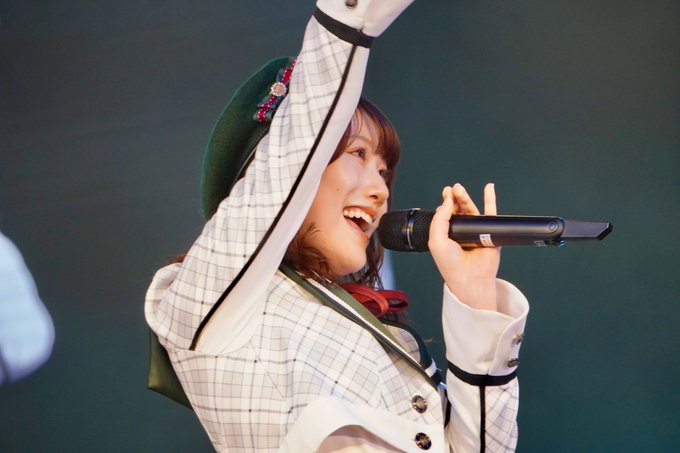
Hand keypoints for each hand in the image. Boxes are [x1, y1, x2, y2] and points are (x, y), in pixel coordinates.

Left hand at [428, 183, 500, 310]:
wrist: (469, 278)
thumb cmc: (450, 263)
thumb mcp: (436, 240)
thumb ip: (439, 220)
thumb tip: (448, 201)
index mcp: (446, 234)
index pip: (446, 214)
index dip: (445, 202)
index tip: (445, 193)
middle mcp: (461, 232)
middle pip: (458, 209)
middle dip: (455, 197)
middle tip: (453, 188)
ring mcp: (476, 232)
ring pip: (472, 209)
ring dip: (466, 197)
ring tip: (460, 189)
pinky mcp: (490, 233)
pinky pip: (491, 213)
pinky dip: (490, 199)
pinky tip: (489, 187)